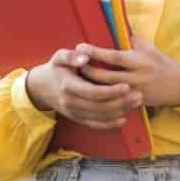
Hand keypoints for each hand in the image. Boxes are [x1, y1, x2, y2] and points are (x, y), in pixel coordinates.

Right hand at [25, 48, 142, 129]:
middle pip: (100, 107)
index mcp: (68, 86)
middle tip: (138, 95)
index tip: (126, 85)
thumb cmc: (55, 68)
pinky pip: (95, 125)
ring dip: (120, 111)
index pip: (93, 92)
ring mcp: (74, 113)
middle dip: (121, 102)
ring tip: (136, 103)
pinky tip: (124, 119)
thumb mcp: (59, 57)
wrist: (41, 87)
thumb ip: (71, 56)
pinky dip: (110, 124)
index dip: (111, 91)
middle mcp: (71, 102)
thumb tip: (84, 57)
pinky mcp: (77, 119)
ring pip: (100, 117)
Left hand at [76, 37, 179, 108]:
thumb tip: (115, 28)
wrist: (179, 85)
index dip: (96, 52)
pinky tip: (91, 94)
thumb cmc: (161, 63)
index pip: (113, 57)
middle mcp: (136, 77)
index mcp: (139, 60)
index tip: (80, 46)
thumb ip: (132, 40)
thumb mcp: (149, 48)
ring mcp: (135, 92)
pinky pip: (116, 102)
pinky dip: (102, 98)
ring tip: (78, 79)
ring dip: (92, 85)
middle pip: (107, 76)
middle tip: (74, 65)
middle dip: (89, 70)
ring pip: (108, 91)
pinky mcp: (136, 103)